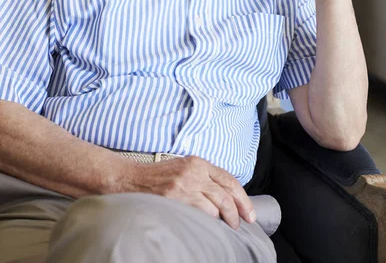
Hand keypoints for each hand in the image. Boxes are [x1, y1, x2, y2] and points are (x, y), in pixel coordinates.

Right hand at [128, 155, 255, 229]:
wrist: (130, 179)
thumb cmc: (157, 177)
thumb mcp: (183, 168)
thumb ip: (202, 177)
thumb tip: (225, 197)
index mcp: (198, 162)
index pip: (228, 179)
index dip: (242, 198)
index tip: (249, 213)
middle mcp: (194, 172)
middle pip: (226, 195)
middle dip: (238, 213)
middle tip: (241, 225)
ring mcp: (185, 185)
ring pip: (216, 207)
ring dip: (223, 221)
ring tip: (223, 228)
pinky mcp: (176, 198)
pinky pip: (201, 213)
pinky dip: (208, 222)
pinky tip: (208, 227)